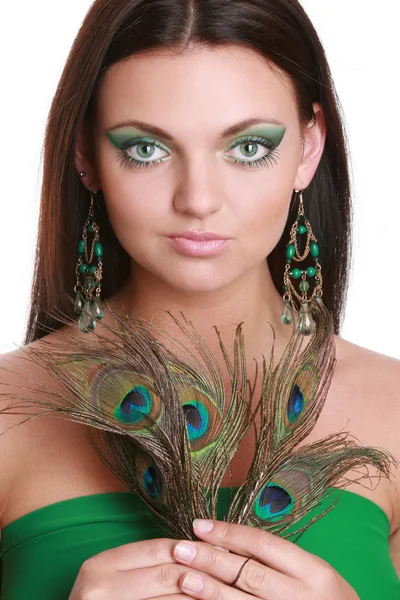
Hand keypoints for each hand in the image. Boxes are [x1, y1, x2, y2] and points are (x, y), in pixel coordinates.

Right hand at [68, 536, 214, 598]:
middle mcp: (99, 585)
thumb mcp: (112, 581)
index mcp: (100, 564)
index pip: (158, 548)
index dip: (192, 548)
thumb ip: (144, 565)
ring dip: (202, 594)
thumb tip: (193, 549)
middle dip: (203, 571)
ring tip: (226, 591)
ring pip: (172, 597)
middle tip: (231, 572)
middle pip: (167, 572)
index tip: (221, 548)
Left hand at [171, 519, 359, 598]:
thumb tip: (228, 541)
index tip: (199, 525)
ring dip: (209, 589)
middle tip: (180, 547)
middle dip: (211, 559)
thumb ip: (278, 559)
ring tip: (182, 575)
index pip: (263, 545)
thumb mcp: (313, 573)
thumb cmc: (326, 599)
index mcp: (313, 571)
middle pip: (249, 573)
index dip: (229, 533)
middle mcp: (301, 596)